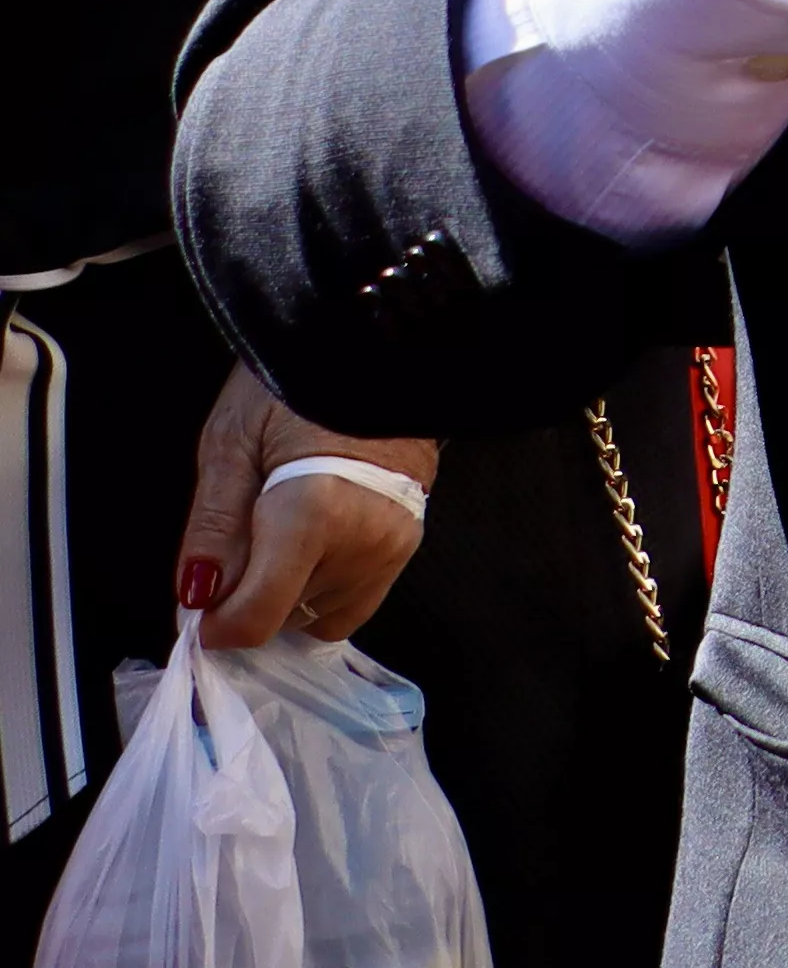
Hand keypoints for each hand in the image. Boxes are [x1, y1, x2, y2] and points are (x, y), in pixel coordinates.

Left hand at [176, 365, 428, 649]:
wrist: (380, 343)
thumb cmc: (295, 382)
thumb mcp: (231, 441)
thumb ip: (213, 527)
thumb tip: (196, 600)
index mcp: (316, 514)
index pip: (257, 618)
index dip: (214, 623)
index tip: (198, 597)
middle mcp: (365, 542)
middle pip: (282, 617)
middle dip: (247, 595)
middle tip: (241, 534)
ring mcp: (395, 547)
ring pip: (314, 614)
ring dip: (284, 592)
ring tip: (280, 527)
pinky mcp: (410, 544)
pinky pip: (350, 602)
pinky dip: (318, 588)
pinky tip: (311, 543)